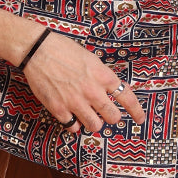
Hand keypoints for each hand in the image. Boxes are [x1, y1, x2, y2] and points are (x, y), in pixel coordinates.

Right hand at [20, 29, 145, 135]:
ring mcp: (76, 102)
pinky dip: (74, 125)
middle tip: (107, 115)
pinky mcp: (59, 109)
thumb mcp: (91, 58)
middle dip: (112, 118)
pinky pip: (73, 127)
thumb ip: (102, 76)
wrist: (38, 50)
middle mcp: (93, 91)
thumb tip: (109, 89)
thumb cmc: (63, 49)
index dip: (137, 111)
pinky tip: (71, 117)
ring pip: (95, 126)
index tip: (140, 118)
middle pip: (113, 117)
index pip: (128, 98)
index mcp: (103, 76)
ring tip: (88, 116)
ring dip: (94, 123)